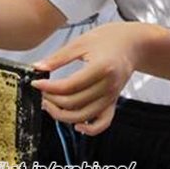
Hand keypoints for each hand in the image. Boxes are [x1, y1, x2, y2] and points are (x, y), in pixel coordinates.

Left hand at [32, 22, 155, 135]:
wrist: (132, 44)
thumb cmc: (109, 39)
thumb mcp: (81, 42)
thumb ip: (59, 57)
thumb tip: (38, 67)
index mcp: (102, 68)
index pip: (69, 86)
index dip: (49, 88)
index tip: (37, 83)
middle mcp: (109, 86)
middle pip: (74, 103)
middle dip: (52, 101)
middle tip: (41, 92)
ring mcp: (112, 96)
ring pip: (83, 116)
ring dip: (62, 114)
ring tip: (49, 104)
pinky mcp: (113, 102)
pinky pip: (103, 123)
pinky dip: (89, 129)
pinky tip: (77, 124)